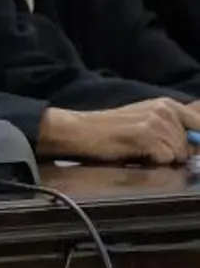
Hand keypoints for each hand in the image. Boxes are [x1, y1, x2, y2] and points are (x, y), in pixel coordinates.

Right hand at [37, 99, 198, 163]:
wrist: (80, 131)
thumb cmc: (109, 131)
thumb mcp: (144, 122)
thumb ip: (171, 130)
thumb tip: (194, 146)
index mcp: (167, 104)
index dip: (196, 143)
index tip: (184, 152)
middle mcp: (165, 109)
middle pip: (191, 144)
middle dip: (175, 154)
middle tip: (150, 153)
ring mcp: (156, 121)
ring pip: (179, 153)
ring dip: (162, 160)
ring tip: (140, 153)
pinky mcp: (147, 135)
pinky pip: (166, 159)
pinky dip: (153, 163)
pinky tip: (136, 156)